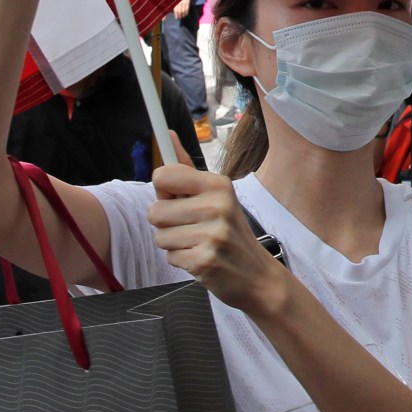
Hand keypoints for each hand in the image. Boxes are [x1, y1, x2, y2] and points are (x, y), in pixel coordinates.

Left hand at [147, 163, 288, 315]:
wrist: (257, 275)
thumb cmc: (230, 232)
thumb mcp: (217, 195)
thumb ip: (186, 169)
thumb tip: (167, 135)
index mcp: (217, 184)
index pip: (162, 176)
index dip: (164, 191)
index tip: (178, 198)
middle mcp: (217, 205)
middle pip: (154, 211)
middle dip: (166, 223)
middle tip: (191, 226)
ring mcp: (212, 234)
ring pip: (159, 236)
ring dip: (173, 244)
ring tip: (197, 243)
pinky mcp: (205, 261)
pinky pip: (170, 257)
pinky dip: (181, 260)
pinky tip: (201, 257)